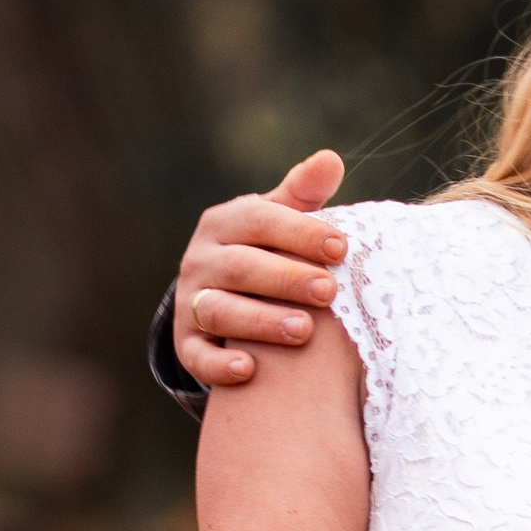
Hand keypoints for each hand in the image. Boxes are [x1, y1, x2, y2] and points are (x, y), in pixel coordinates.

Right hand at [175, 151, 349, 391]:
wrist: (223, 298)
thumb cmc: (267, 253)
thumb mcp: (280, 222)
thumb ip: (304, 196)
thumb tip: (331, 159)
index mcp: (225, 224)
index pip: (260, 219)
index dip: (300, 232)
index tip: (342, 247)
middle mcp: (200, 260)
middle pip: (241, 266)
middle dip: (286, 278)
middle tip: (329, 291)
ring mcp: (191, 303)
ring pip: (219, 310)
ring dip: (260, 321)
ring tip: (303, 331)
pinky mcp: (188, 346)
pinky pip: (197, 356)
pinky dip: (218, 365)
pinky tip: (249, 371)